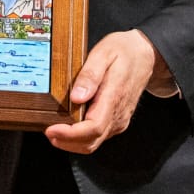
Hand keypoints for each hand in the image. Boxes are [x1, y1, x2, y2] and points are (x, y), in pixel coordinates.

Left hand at [45, 30, 165, 153]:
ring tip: (54, 131)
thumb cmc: (125, 51)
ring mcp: (119, 119)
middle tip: (47, 132)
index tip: (52, 130)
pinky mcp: (117, 120)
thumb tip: (76, 97)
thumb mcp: (104, 53)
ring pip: (94, 142)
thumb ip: (90, 76)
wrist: (145, 55)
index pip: (93, 127)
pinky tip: (69, 127)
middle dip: (66, 142)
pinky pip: (98, 137)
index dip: (70, 134)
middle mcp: (118, 114)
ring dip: (72, 142)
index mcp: (114, 97)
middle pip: (91, 141)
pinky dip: (81, 138)